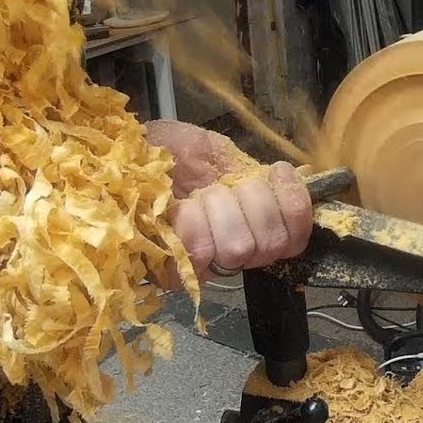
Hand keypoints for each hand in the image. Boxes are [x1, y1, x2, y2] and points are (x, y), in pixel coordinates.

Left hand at [145, 120, 312, 285]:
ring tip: (198, 197)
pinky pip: (202, 253)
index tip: (269, 177)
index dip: (290, 209)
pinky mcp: (173, 272)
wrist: (116, 156)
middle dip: (249, 204)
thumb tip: (307, 175)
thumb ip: (263, 170)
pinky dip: (194, 222)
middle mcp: (235, 250)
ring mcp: (205, 264)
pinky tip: (183, 207)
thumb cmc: (168, 150)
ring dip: (219, 211)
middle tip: (222, 189)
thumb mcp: (220, 151)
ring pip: (240, 247)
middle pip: (269, 243)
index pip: (295, 237)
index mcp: (255, 223)